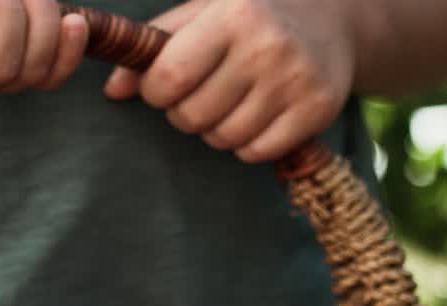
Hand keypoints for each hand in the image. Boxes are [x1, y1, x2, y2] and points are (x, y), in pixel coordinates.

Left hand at [104, 0, 356, 162]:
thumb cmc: (253, 13)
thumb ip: (157, 45)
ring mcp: (295, 81)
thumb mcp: (204, 10)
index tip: (163, 86)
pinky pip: (258, 152)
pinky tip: (254, 118)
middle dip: (183, 113)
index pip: (170, 78)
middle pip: (193, 115)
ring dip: (214, 130)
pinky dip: (246, 145)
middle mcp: (266, 47)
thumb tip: (113, 90)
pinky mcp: (318, 110)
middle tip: (198, 96)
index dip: (155, 92)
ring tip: (227, 105)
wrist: (333, 18)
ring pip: (224, 138)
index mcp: (233, 15)